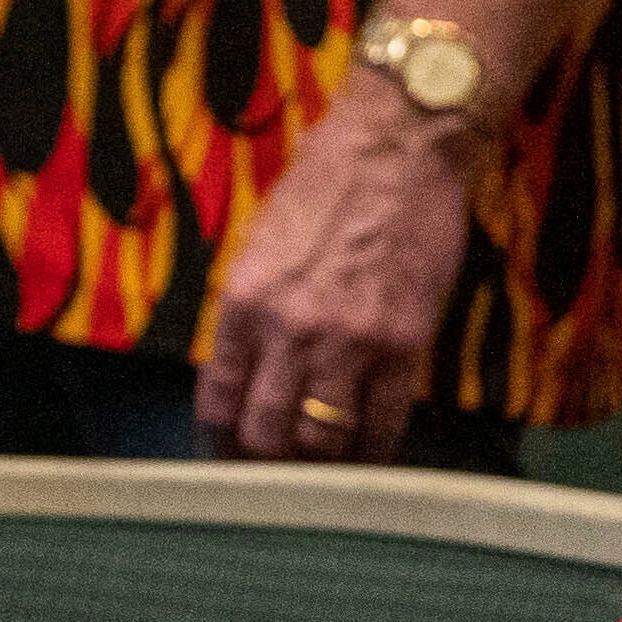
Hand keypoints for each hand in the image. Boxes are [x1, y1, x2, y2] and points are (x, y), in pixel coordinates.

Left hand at [195, 84, 482, 457]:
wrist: (398, 148)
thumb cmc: (327, 184)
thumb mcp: (262, 244)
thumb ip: (252, 311)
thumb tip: (249, 371)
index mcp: (243, 300)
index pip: (218, 400)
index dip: (221, 442)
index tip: (229, 458)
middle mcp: (289, 328)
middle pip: (266, 432)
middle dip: (270, 460)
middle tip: (279, 472)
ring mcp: (348, 340)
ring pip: (324, 439)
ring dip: (324, 460)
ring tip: (327, 463)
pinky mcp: (402, 343)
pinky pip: (384, 421)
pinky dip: (376, 447)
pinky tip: (373, 453)